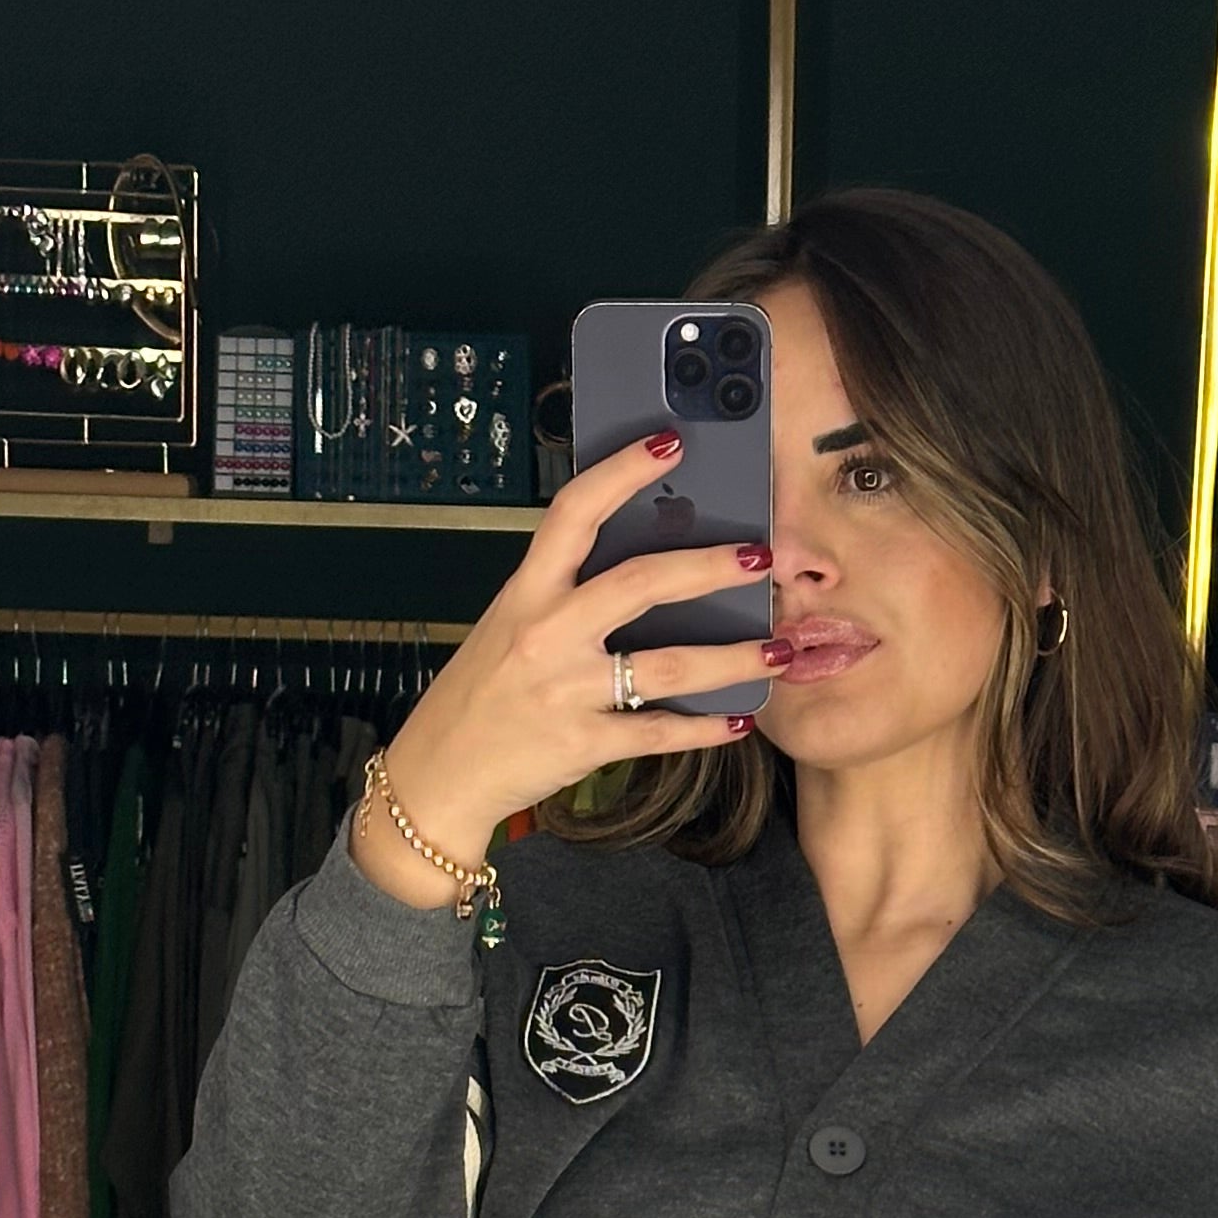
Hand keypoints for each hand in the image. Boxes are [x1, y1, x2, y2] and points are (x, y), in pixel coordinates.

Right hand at [353, 430, 774, 905]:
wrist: (439, 774)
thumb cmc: (480, 695)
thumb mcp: (509, 626)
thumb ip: (564, 595)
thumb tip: (643, 569)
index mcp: (527, 591)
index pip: (574, 511)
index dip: (622, 471)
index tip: (669, 443)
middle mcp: (548, 633)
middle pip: (640, 582)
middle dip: (708, 567)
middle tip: (759, 558)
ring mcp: (568, 690)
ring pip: (668, 665)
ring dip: (733, 657)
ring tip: (778, 648)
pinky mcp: (584, 743)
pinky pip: (659, 732)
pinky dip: (706, 728)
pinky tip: (739, 719)